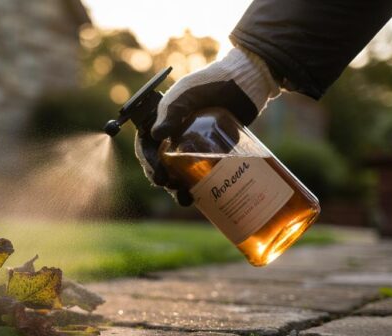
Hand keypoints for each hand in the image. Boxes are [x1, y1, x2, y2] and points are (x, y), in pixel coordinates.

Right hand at [135, 48, 279, 204]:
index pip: (146, 146)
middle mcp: (174, 137)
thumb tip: (156, 135)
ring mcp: (193, 147)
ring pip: (180, 174)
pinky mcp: (212, 153)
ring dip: (179, 189)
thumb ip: (172, 111)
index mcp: (161, 122)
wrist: (245, 84)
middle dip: (164, 180)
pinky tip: (204, 197)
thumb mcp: (187, 94)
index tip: (159, 174)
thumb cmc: (211, 82)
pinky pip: (202, 174)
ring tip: (186, 198)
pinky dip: (201, 188)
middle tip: (172, 186)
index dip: (149, 162)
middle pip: (161, 165)